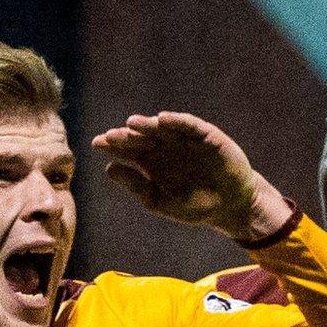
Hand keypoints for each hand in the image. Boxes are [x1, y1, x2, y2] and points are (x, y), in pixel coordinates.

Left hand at [91, 112, 289, 241]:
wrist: (230, 206)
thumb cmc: (194, 205)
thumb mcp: (159, 200)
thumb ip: (136, 186)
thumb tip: (108, 169)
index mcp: (152, 162)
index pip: (128, 150)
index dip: (113, 146)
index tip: (97, 144)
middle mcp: (166, 147)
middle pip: (141, 137)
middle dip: (126, 135)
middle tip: (111, 136)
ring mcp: (185, 140)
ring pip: (162, 128)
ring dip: (147, 124)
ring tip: (132, 123)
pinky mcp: (205, 135)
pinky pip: (189, 125)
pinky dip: (176, 121)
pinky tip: (163, 120)